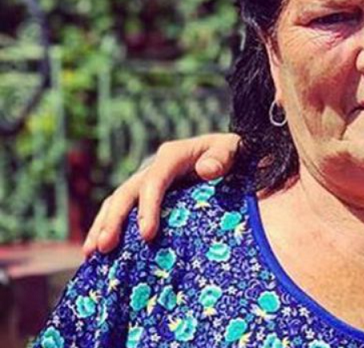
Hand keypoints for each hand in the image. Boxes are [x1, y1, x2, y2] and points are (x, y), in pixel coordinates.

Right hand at [82, 133, 241, 255]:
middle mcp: (154, 168)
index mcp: (173, 156)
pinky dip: (106, 229)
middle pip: (127, 193)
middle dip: (113, 220)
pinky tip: (96, 254)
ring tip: (91, 253)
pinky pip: (120, 212)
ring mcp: (146, 183)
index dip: (148, 207)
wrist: (226, 155)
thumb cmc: (233, 153)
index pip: (155, 180)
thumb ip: (223, 157)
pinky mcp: (144, 198)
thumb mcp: (233, 149)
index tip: (147, 235)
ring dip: (102, 226)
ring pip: (116, 202)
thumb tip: (206, 170)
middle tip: (104, 248)